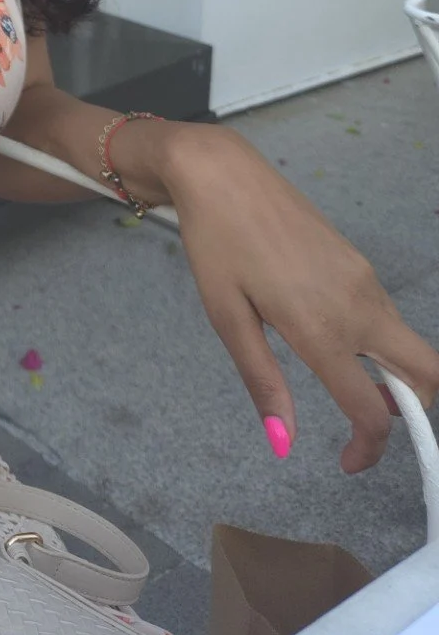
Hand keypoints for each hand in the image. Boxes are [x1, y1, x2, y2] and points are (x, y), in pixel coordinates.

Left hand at [124, 120, 438, 471]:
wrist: (220, 171)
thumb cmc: (215, 242)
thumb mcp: (226, 317)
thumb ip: (262, 382)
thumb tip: (283, 444)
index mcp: (323, 328)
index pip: (372, 410)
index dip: (368, 449)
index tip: (347, 463)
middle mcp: (358, 305)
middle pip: (427, 373)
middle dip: (416, 412)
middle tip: (369, 425)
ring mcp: (364, 279)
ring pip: (406, 343)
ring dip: (393, 375)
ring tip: (343, 383)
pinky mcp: (358, 260)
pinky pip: (385, 314)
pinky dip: (377, 341)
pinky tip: (328, 335)